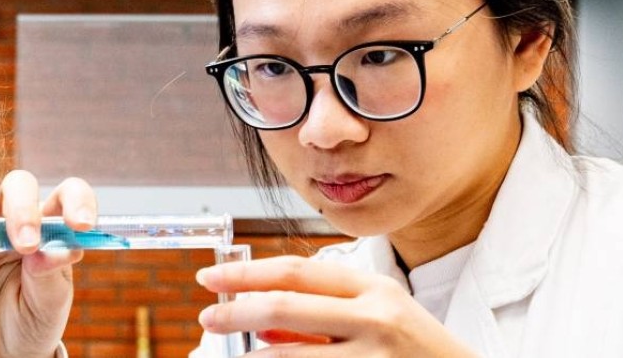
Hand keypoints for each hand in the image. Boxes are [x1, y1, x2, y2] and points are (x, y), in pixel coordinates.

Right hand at [0, 170, 95, 357]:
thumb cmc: (31, 321)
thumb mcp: (49, 305)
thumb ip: (51, 275)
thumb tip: (51, 250)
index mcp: (48, 229)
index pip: (65, 195)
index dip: (76, 200)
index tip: (81, 224)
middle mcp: (12, 220)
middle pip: (17, 185)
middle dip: (21, 208)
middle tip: (24, 244)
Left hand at [197, 256, 475, 356]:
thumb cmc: (415, 352)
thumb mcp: (379, 319)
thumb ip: (324, 317)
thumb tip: (262, 328)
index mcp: (374, 287)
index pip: (296, 272)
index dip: (247, 275)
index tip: (211, 280)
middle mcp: (376, 316)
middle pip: (285, 307)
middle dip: (236, 312)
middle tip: (206, 318)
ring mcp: (375, 355)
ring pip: (291, 355)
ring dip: (252, 357)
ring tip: (232, 356)